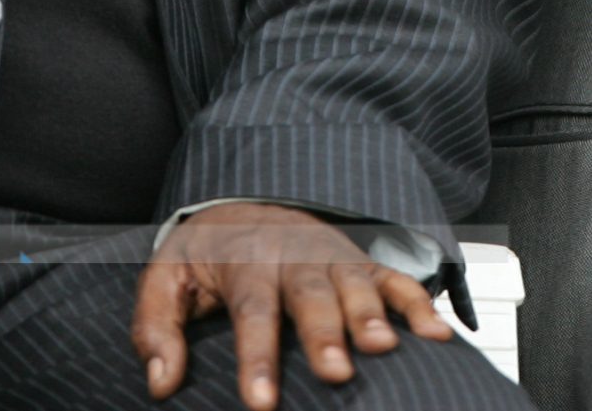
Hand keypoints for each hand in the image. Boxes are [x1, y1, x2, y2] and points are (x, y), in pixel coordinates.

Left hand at [133, 203, 451, 409]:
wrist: (246, 199)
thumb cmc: (206, 252)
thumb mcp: (166, 277)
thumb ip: (156, 327)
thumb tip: (162, 383)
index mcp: (245, 259)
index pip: (252, 310)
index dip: (257, 357)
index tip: (261, 403)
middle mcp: (294, 254)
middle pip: (310, 294)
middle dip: (325, 332)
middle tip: (336, 371)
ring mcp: (332, 255)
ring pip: (355, 282)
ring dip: (371, 314)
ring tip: (383, 348)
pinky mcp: (359, 261)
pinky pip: (393, 278)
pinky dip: (417, 304)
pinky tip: (435, 336)